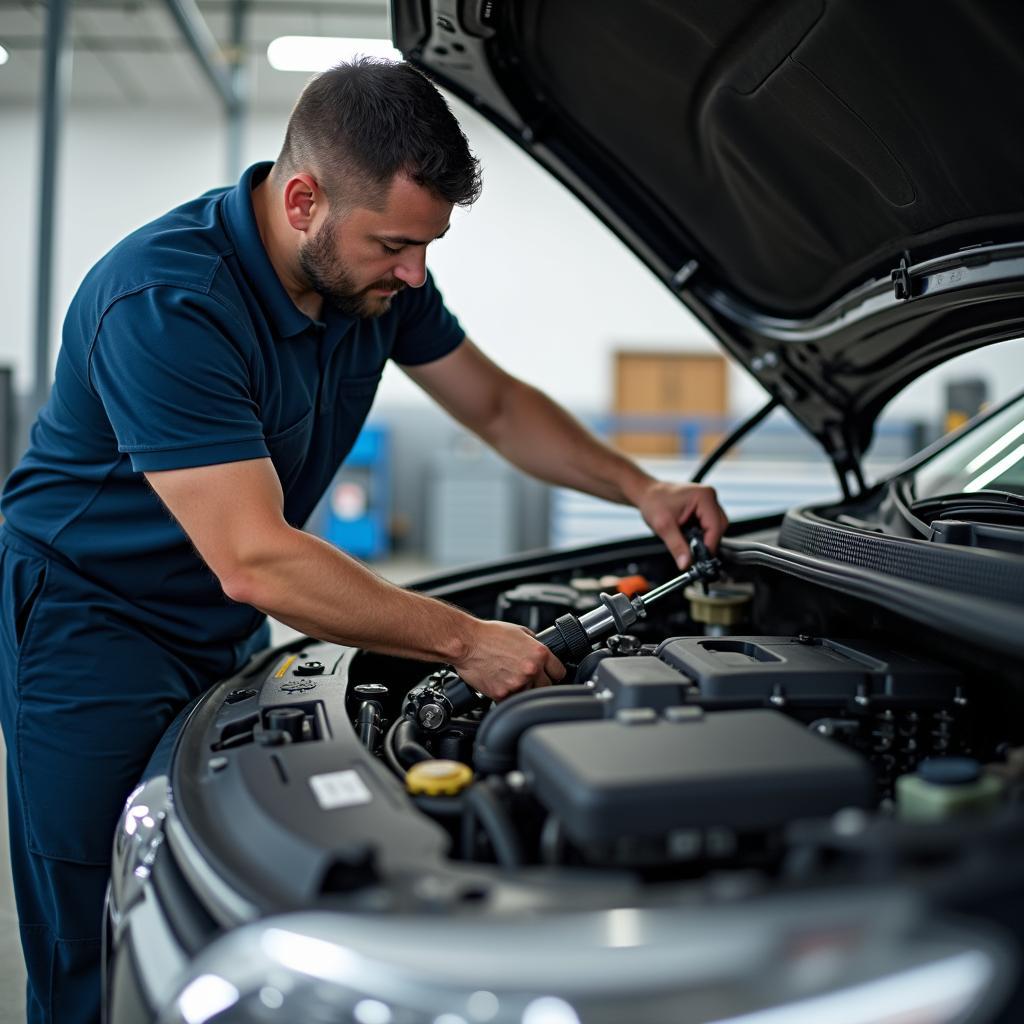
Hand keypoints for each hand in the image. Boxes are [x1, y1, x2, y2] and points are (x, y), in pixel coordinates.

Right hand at [452, 619, 566, 700]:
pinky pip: (511, 700)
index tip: (549, 673)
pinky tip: (501, 683)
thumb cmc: (488, 635)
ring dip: (523, 690)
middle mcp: (530, 669)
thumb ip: (534, 644)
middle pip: (548, 687)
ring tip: (510, 677)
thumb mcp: (519, 631)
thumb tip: (541, 654)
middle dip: (540, 682)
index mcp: (538, 653)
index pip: (560, 672)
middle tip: (527, 676)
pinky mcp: (502, 694)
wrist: (466, 643)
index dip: (554, 672)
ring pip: (529, 695)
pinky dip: (508, 695)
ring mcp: (517, 684)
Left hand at [634, 480, 728, 569]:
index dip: (709, 546)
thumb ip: (676, 546)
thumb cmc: (653, 501)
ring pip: (716, 527)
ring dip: (705, 538)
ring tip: (689, 543)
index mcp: (703, 497)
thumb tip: (686, 564)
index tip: (700, 559)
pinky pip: (709, 524)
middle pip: (719, 527)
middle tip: (694, 554)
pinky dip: (701, 533)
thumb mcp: (663, 526)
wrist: (646, 493)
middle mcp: (709, 496)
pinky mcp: (704, 506)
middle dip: (708, 542)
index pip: (715, 527)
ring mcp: (707, 501)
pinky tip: (689, 535)